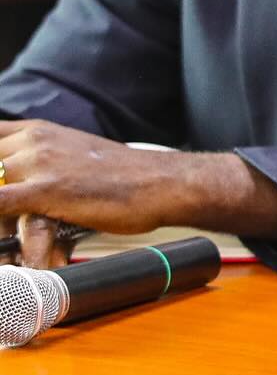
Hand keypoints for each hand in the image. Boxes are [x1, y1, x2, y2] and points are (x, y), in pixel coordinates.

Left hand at [0, 120, 276, 259]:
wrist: (163, 183)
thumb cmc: (126, 177)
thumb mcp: (76, 156)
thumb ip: (42, 161)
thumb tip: (16, 185)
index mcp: (39, 130)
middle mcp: (34, 140)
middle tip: (8, 220)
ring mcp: (38, 162)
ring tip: (8, 243)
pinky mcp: (46, 189)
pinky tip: (6, 242)